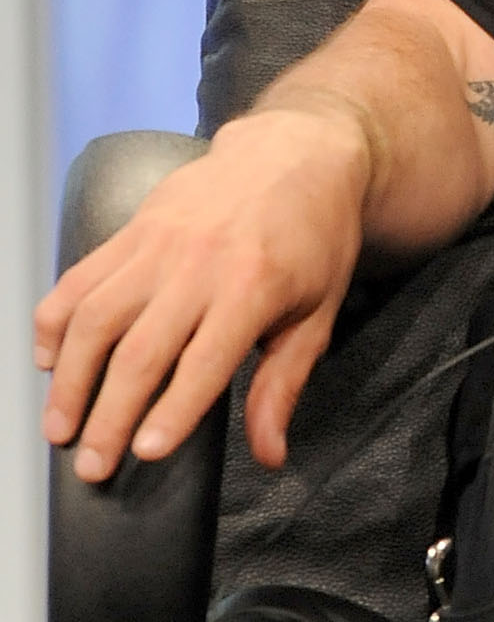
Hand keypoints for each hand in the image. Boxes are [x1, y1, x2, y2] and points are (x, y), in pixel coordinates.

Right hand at [34, 105, 370, 480]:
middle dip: (110, 415)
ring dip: (70, 379)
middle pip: (140, 351)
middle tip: (92, 465)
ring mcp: (157, 244)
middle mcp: (198, 265)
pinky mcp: (131, 229)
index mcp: (253, 288)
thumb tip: (270, 454)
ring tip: (59, 427)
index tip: (146, 453)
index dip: (172, 411)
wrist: (293, 155)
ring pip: (96, 318)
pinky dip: (56, 322)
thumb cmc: (313, 241)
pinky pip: (80, 279)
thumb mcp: (316, 314)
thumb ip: (284, 385)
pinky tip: (48, 362)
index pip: (204, 361)